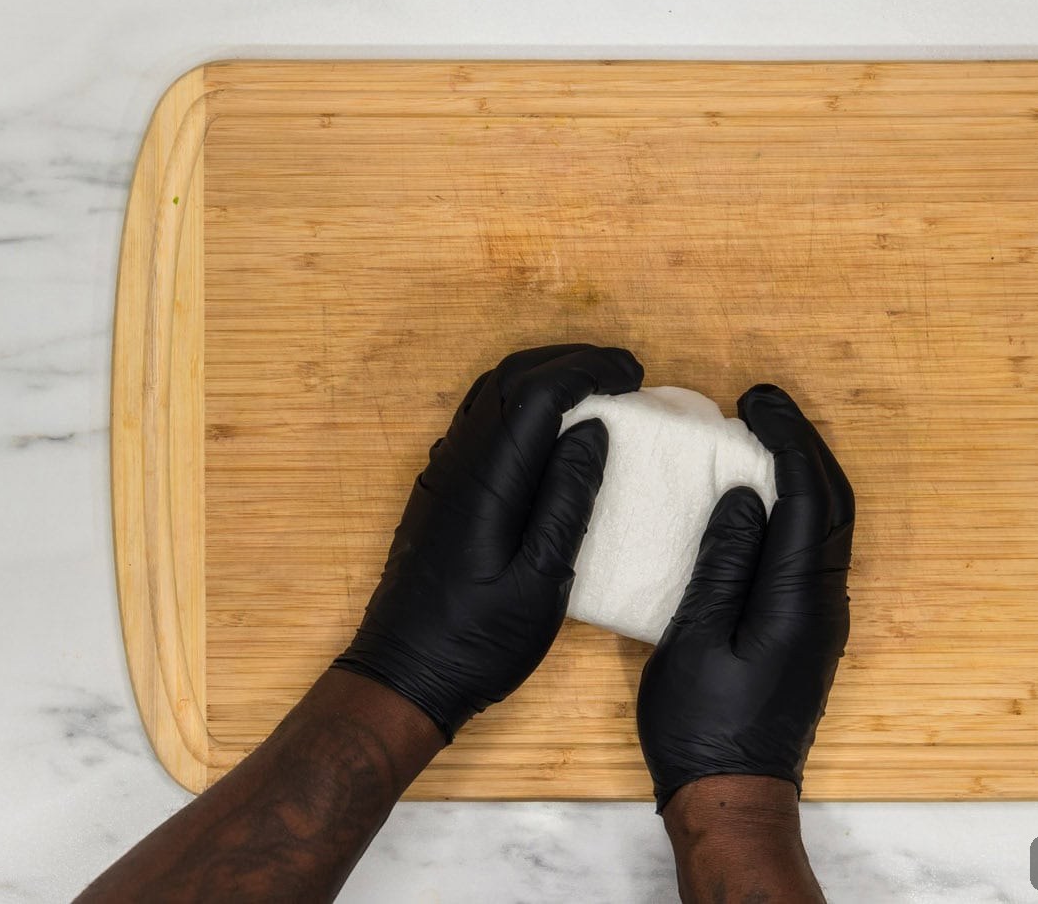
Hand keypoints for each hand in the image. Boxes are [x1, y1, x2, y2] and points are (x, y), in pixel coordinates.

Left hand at [335, 344, 643, 741]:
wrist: (404, 676)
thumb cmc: (478, 642)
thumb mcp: (541, 583)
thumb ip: (566, 502)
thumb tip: (591, 432)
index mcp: (486, 481)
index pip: (537, 393)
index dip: (588, 371)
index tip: (633, 376)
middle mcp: (456, 462)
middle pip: (509, 378)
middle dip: (569, 361)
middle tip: (623, 373)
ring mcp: (442, 474)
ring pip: (490, 394)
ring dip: (543, 376)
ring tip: (595, 390)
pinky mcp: (440, 490)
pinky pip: (480, 420)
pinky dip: (521, 404)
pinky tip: (551, 428)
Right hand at [637, 384, 853, 811]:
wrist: (733, 794)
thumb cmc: (701, 725)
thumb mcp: (696, 639)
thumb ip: (724, 564)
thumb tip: (749, 495)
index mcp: (797, 598)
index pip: (807, 494)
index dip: (786, 439)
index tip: (754, 402)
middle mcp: (825, 601)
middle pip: (832, 501)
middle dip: (803, 443)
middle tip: (762, 406)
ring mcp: (823, 615)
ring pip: (829, 523)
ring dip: (804, 472)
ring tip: (761, 438)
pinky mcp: (811, 628)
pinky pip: (815, 547)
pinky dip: (797, 506)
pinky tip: (763, 498)